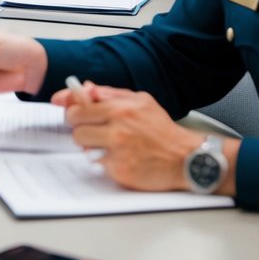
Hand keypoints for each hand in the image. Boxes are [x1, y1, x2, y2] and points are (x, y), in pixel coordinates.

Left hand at [50, 84, 200, 191]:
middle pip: (76, 130)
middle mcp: (118, 129)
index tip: (73, 113)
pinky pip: (98, 164)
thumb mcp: (140, 101)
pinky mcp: (120, 171)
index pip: (77, 109)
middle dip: (82, 130)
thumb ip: (110, 94)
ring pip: (84, 148)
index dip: (72, 112)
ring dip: (92, 146)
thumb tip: (84, 88)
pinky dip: (106, 161)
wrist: (186, 158)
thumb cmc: (161, 129)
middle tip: (95, 130)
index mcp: (121, 109)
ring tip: (110, 144)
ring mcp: (118, 152)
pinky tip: (122, 157)